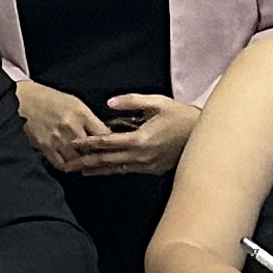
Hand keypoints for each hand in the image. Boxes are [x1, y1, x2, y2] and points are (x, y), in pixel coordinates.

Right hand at [15, 80, 110, 170]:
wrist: (24, 100)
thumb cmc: (50, 100)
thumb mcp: (75, 103)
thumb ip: (89, 119)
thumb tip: (103, 134)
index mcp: (80, 113)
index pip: (103, 134)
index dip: (110, 143)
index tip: (112, 148)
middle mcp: (70, 127)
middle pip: (92, 150)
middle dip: (98, 155)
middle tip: (102, 159)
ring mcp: (57, 138)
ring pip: (78, 160)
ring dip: (83, 163)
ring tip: (87, 163)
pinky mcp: (45, 147)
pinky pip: (61, 164)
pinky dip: (68, 167)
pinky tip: (71, 165)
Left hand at [62, 93, 198, 175]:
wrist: (204, 136)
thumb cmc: (181, 117)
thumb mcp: (157, 102)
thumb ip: (131, 101)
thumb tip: (110, 102)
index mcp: (141, 139)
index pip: (107, 142)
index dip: (88, 143)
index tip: (73, 144)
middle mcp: (142, 155)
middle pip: (107, 160)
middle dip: (85, 162)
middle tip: (68, 165)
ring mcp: (147, 165)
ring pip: (116, 169)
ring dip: (97, 169)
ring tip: (80, 171)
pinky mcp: (153, 169)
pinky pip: (128, 170)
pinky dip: (113, 170)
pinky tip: (104, 170)